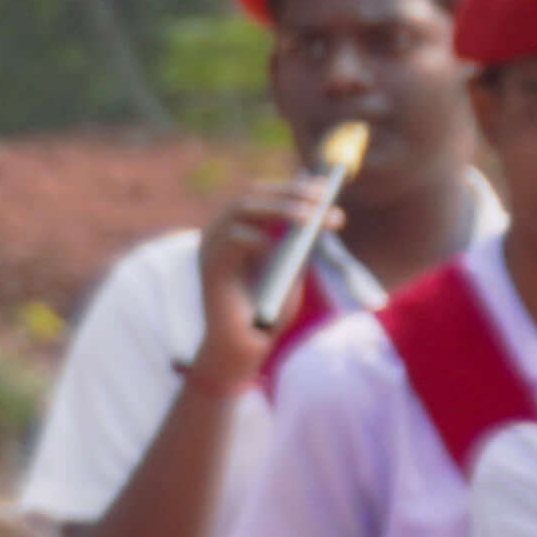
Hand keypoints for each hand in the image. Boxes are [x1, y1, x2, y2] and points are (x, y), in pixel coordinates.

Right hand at [188, 176, 330, 387]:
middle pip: (253, 195)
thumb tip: (322, 209)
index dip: (295, 187)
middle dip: (291, 193)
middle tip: (323, 197)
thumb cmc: (268, 310)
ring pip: (242, 207)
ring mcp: (211, 246)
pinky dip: (259, 238)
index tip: (327, 187)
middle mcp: (220, 231)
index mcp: (239, 228)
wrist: (243, 349)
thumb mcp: (292, 267)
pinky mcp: (209, 266)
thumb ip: (298, 241)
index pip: (265, 195)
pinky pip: (233, 238)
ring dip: (280, 207)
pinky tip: (275, 247)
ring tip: (310, 216)